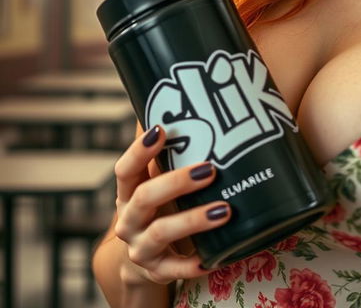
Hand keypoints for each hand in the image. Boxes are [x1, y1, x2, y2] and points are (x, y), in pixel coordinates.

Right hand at [113, 124, 231, 284]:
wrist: (145, 258)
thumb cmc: (159, 207)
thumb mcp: (156, 181)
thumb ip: (166, 151)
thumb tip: (181, 99)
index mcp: (128, 192)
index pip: (125, 169)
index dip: (139, 150)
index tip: (161, 129)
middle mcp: (129, 220)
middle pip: (144, 198)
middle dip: (176, 182)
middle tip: (210, 169)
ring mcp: (140, 247)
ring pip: (161, 233)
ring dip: (193, 220)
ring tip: (224, 210)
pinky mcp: (156, 271)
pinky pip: (173, 270)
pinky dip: (191, 264)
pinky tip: (213, 257)